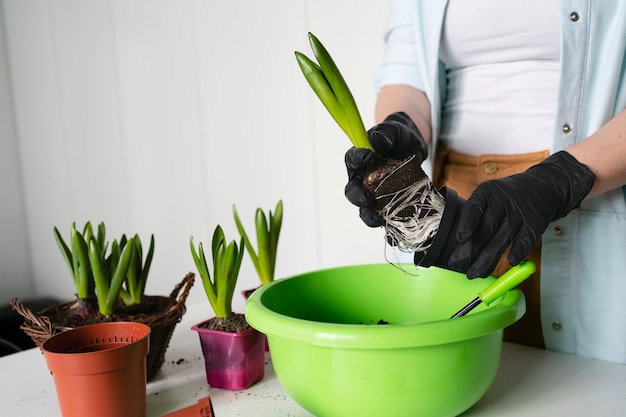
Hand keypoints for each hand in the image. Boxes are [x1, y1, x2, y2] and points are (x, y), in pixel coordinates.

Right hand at [344, 112, 427, 226]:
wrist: (412, 145)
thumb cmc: (398, 134)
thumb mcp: (394, 128)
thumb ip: (385, 133)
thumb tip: (377, 142)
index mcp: (358, 158)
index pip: (352, 159)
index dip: (357, 159)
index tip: (368, 157)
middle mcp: (362, 178)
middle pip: (353, 191)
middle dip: (358, 197)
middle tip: (367, 199)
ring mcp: (374, 192)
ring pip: (365, 208)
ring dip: (370, 216)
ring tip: (378, 220)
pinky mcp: (388, 202)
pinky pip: (385, 217)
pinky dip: (389, 227)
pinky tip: (395, 233)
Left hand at [448, 151, 595, 277]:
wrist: (541, 188)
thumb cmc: (505, 199)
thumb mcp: (488, 197)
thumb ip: (475, 216)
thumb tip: (459, 245)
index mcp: (486, 193)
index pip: (474, 207)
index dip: (467, 223)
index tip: (460, 239)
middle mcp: (503, 202)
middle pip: (486, 229)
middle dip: (469, 251)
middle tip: (457, 266)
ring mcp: (520, 214)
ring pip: (502, 240)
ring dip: (486, 260)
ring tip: (473, 273)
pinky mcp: (534, 225)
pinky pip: (524, 242)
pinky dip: (517, 253)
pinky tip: (508, 263)